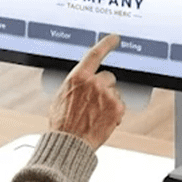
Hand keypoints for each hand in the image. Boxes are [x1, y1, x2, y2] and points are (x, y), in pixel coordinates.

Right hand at [49, 34, 125, 149]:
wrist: (70, 143)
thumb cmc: (62, 124)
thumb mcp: (60, 98)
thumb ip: (74, 86)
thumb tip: (79, 84)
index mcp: (78, 77)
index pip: (95, 54)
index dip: (106, 43)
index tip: (115, 38)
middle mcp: (94, 83)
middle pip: (108, 77)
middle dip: (104, 87)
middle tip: (95, 103)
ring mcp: (107, 95)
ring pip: (115, 93)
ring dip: (109, 102)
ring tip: (96, 115)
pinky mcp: (117, 108)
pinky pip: (120, 106)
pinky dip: (115, 113)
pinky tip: (103, 121)